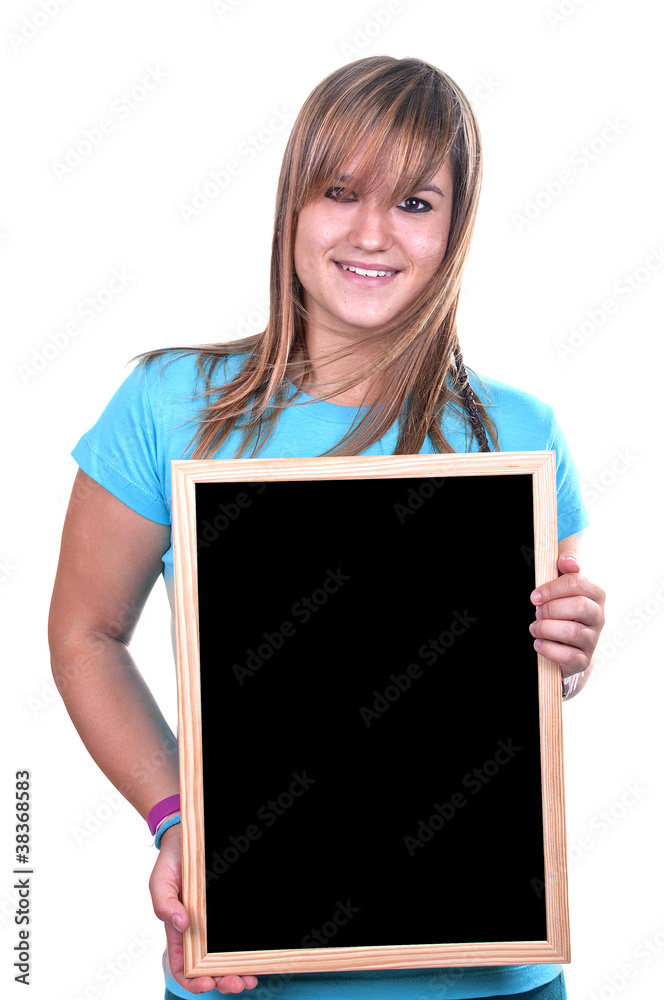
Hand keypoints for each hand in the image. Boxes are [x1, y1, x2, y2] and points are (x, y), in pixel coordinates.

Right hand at [150, 823, 257, 994]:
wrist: (188, 836)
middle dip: (224, 980)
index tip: (206, 983)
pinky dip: (248, 948)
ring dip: (239, 970)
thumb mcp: (160, 882)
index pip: (182, 968)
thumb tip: (181, 924)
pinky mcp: (229, 911)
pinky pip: (238, 934)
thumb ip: (164, 905)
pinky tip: (258, 954)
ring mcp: (215, 923)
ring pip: (227, 955)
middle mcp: (198, 932)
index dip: (193, 982)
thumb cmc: (171, 862)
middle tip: (240, 983)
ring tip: (252, 977)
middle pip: (210, 967)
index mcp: (178, 931)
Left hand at [529, 553, 605, 691]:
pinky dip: (548, 649)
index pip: (576, 583)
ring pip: (571, 632)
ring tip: (536, 628)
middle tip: (537, 613)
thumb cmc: (564, 610)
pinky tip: (539, 643)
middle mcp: (598, 616)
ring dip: (546, 629)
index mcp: (595, 594)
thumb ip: (566, 569)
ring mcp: (593, 639)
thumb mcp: (564, 587)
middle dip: (551, 609)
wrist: (569, 646)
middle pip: (578, 606)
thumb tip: (568, 561)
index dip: (551, 589)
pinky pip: (568, 656)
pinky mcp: (583, 660)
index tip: (534, 596)